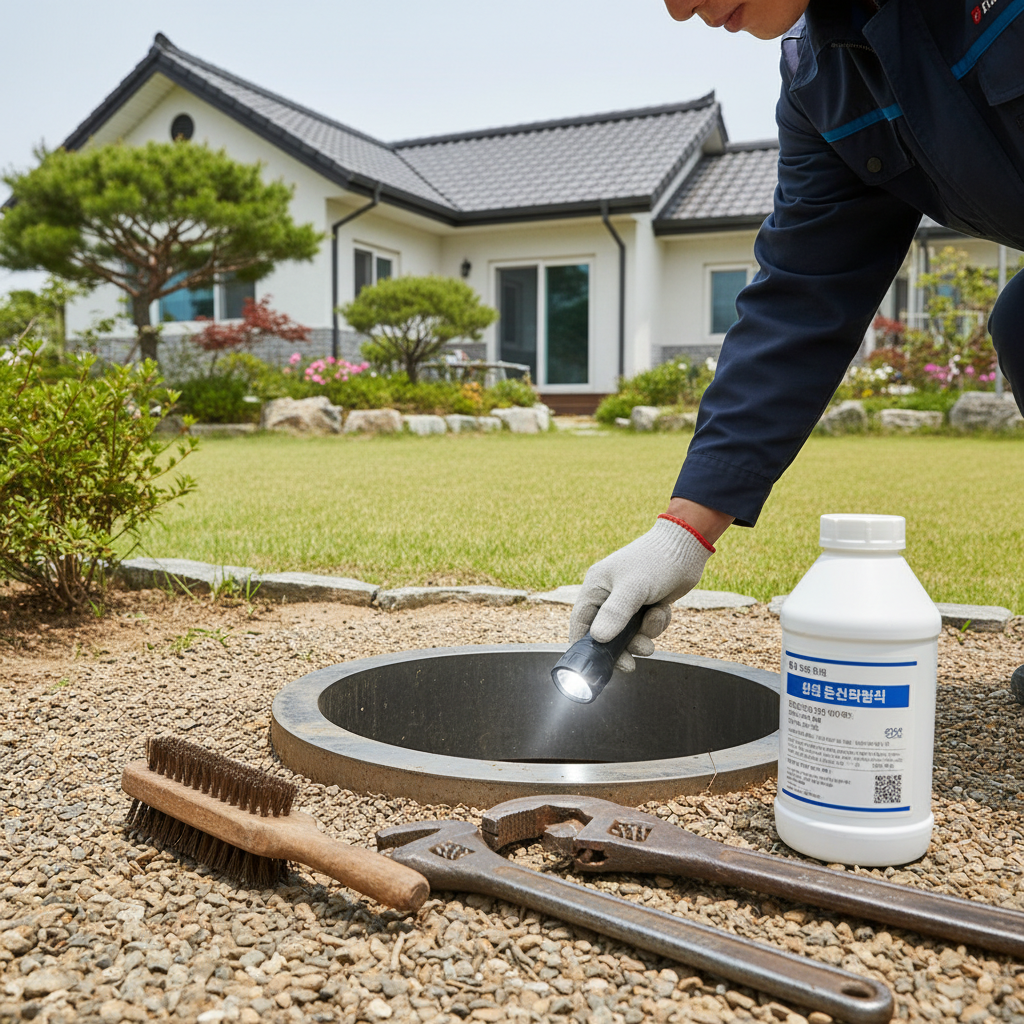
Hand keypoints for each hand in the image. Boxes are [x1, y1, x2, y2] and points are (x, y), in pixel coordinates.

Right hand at [569, 515, 715, 671]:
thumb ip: (615, 614)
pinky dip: (656, 623)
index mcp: (596, 587)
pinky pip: (646, 628)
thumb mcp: (633, 588)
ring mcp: (628, 602)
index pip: (580, 623)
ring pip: (630, 634)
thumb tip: (598, 639)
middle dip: (621, 648)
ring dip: (644, 635)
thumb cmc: (655, 561)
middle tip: (631, 663)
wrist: (686, 547)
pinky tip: (663, 608)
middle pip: (606, 635)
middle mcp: (608, 596)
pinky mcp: (646, 605)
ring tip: (655, 620)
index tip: (592, 667)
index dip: (583, 647)